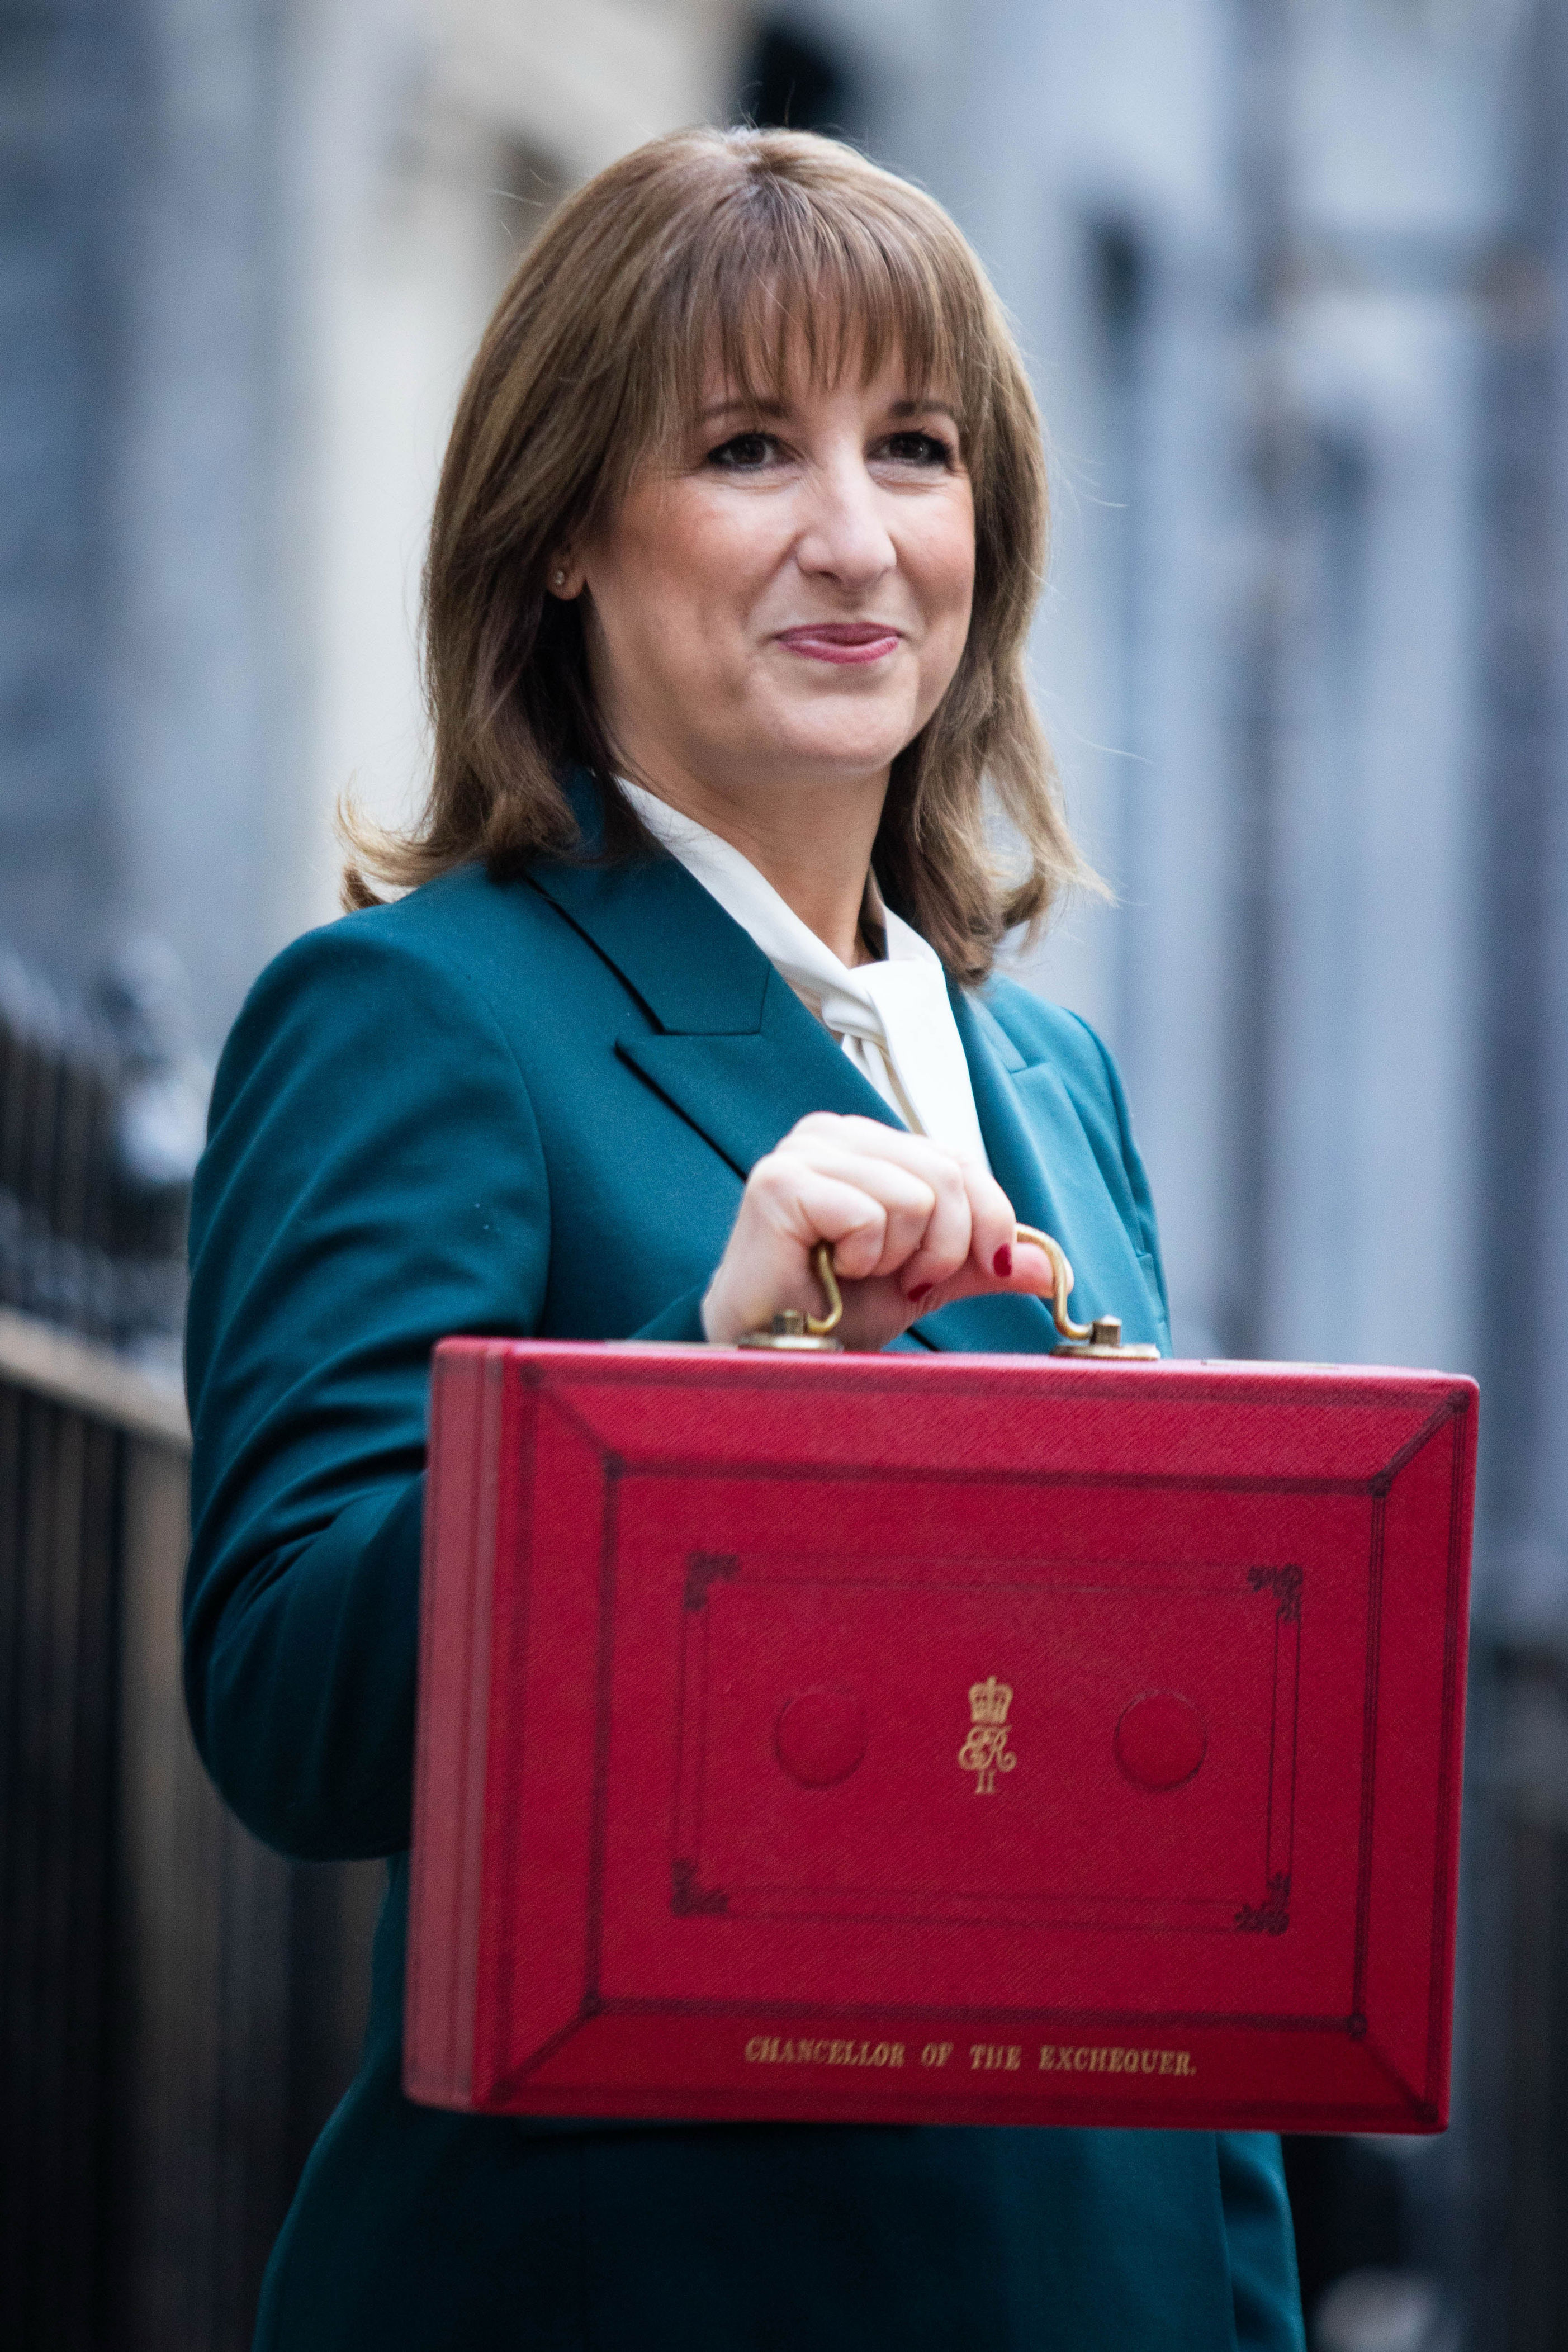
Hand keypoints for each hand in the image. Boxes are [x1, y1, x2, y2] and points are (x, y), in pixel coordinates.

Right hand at [700, 1112, 1059, 1349]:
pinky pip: (870, 1214)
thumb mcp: (925, 1280)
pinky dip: (864, 1258)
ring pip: (916, 1196)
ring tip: (856, 1274)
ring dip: (900, 1257)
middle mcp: (833, 1133)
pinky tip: (829, 1271)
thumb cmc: (835, 1309)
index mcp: (868, 1142)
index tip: (981, 1268)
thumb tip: (1049, 1266)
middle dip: (944, 1247)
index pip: (959, 1160)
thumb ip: (980, 1262)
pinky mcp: (780, 1182)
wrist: (775, 1349)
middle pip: (947, 1175)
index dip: (989, 1219)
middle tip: (904, 1281)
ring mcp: (803, 1152)